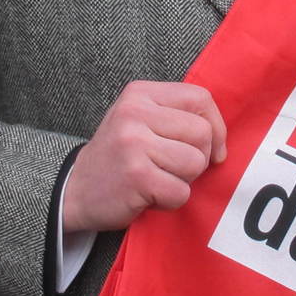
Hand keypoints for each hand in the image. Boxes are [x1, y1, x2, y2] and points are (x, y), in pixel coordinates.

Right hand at [62, 81, 227, 234]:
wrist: (74, 190)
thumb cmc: (117, 156)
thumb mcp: (138, 120)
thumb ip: (175, 116)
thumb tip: (221, 138)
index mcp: (139, 94)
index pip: (200, 98)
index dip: (216, 127)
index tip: (211, 148)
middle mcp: (135, 113)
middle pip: (202, 133)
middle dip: (198, 158)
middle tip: (172, 168)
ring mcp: (134, 144)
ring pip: (195, 163)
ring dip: (183, 181)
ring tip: (158, 180)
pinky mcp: (136, 176)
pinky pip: (181, 192)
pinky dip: (170, 201)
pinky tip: (149, 196)